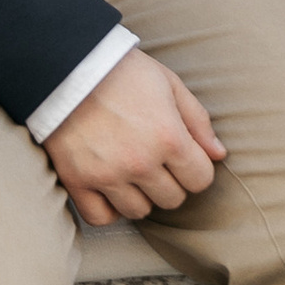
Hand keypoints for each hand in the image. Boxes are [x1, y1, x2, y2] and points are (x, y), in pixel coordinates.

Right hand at [46, 47, 223, 227]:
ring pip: (139, 212)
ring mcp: (107, 175)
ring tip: (132, 172)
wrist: (66, 66)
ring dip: (141, 196)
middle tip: (157, 161)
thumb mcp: (169, 84)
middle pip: (172, 200)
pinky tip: (111, 188)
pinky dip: (108, 209)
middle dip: (171, 182)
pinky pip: (100, 217)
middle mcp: (140, 163)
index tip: (184, 158)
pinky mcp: (77, 181)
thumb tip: (219, 155)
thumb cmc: (122, 71)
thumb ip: (198, 121)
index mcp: (169, 137)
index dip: (196, 169)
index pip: (200, 180)